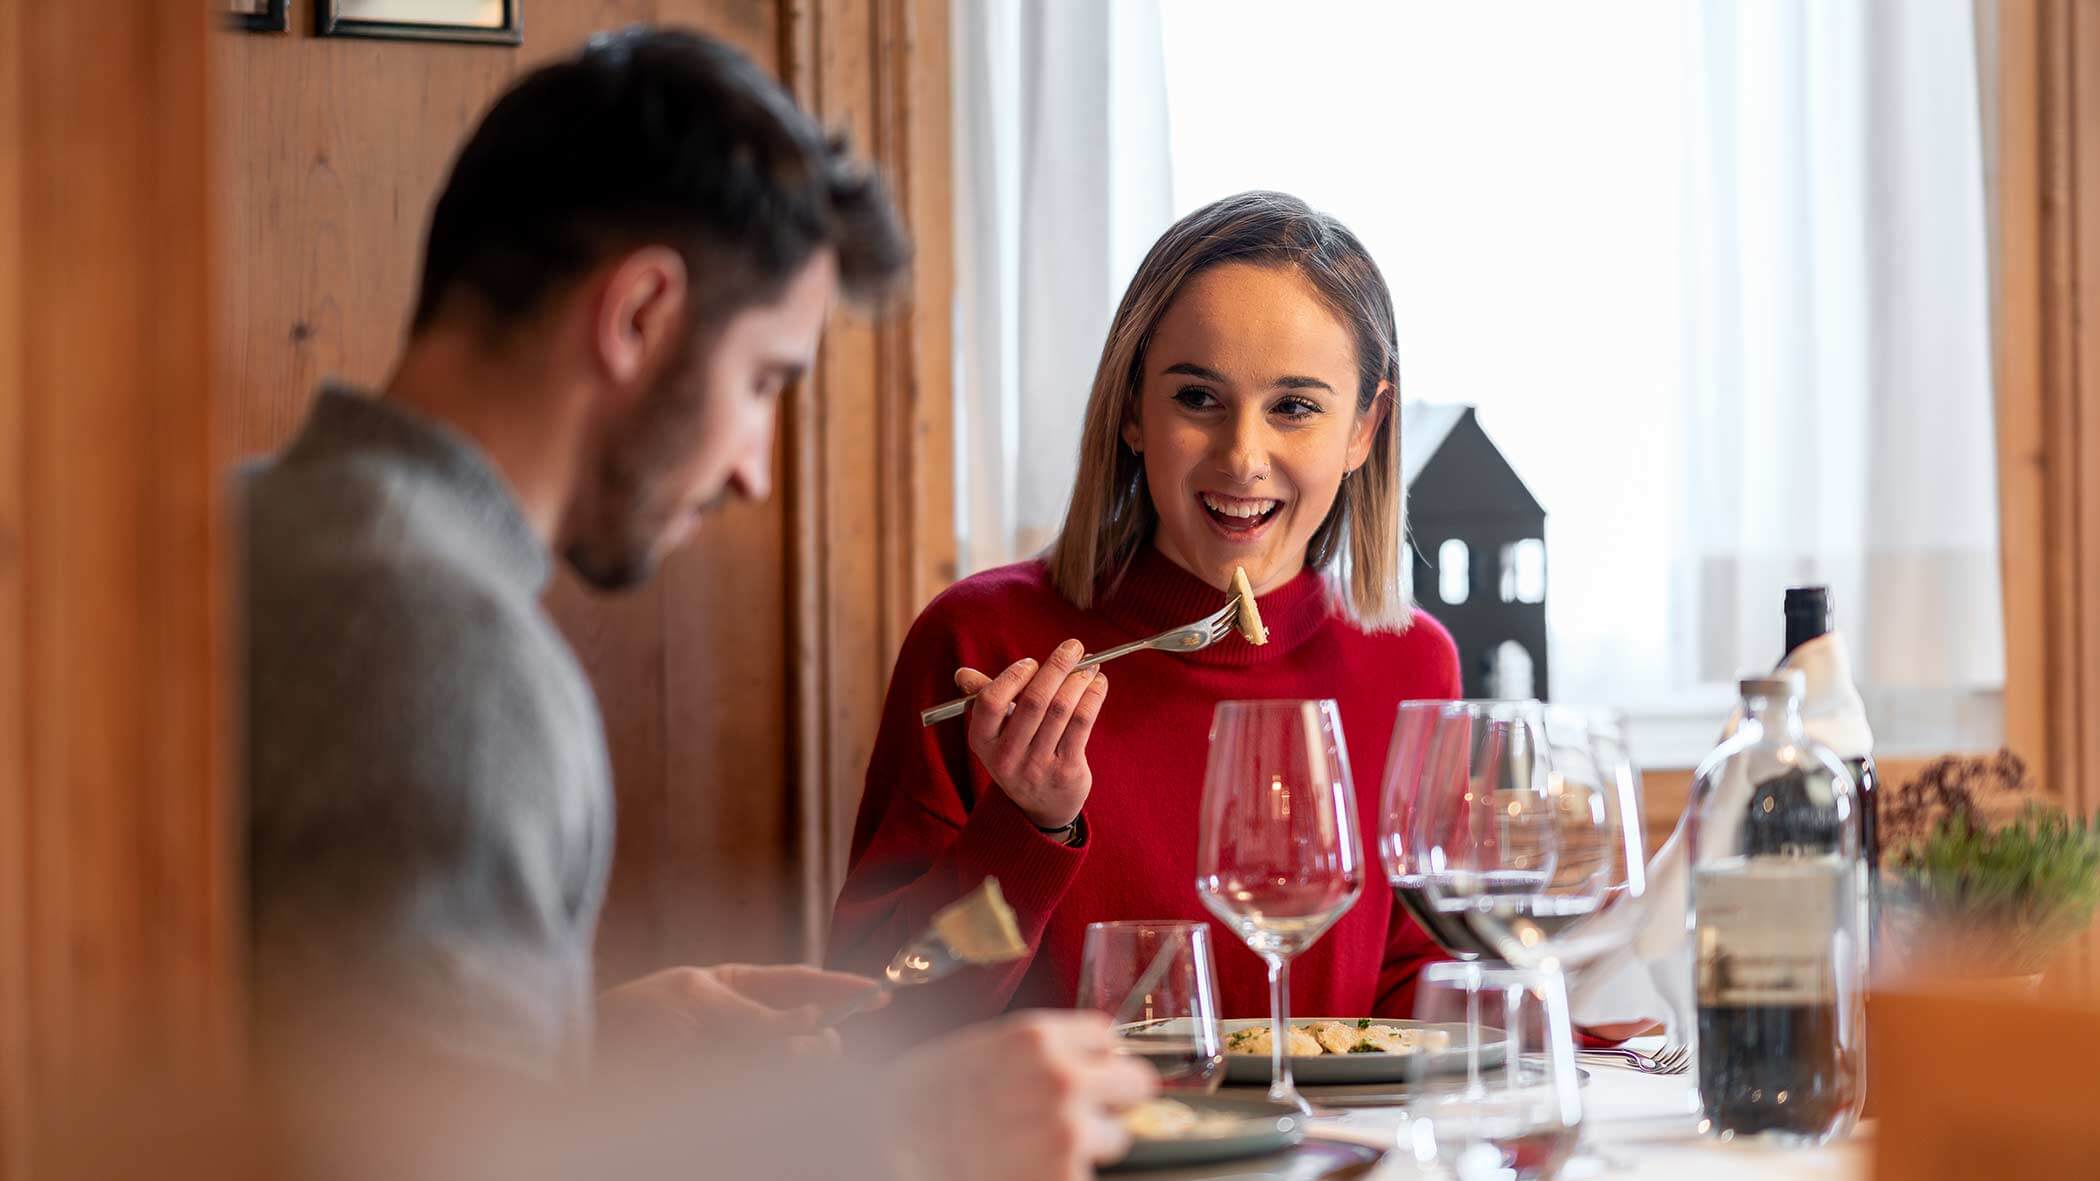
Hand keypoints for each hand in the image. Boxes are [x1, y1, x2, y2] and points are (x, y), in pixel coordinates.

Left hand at [595, 963, 886, 1070]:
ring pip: (797, 1070)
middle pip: (814, 1037)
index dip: (844, 990)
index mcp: (742, 988)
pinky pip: (769, 1094)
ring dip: (787, 1065)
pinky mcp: (731, 1097)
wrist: (581, 1063)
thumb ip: (753, 1012)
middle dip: (816, 1038)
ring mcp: (743, 1066)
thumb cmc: (629, 1019)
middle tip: (802, 1044)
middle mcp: (751, 1029)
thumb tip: (811, 1024)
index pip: (805, 984)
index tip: (882, 994)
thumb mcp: (692, 999)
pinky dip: (766, 1088)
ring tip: (744, 1062)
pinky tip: (736, 1083)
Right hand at [884, 1011, 1157, 1180]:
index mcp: (1037, 1038)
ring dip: (1088, 1144)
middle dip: (1113, 1097)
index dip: (1096, 1055)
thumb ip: (1032, 1050)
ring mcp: (1068, 1135)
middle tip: (1088, 1111)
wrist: (890, 1148)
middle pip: (1135, 1082)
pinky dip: (1064, 1175)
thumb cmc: (921, 1101)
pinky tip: (1027, 1167)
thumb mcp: (977, 1049)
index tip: (1091, 1067)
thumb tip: (1078, 1058)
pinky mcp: (1066, 1179)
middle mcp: (1062, 1080)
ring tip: (1040, 1147)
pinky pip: (1087, 1175)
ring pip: (1117, 1138)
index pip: (1107, 1035)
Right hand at [955, 638, 1109, 829]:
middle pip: (1034, 701)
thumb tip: (962, 674)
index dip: (1013, 676)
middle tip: (1074, 647)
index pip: (990, 702)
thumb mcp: (995, 733)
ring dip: (1079, 680)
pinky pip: (1082, 724)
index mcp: (982, 742)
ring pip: (1061, 710)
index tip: (1031, 662)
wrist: (1041, 806)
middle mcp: (1007, 757)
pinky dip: (1093, 697)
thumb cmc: (1018, 753)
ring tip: (1090, 666)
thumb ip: (984, 699)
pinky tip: (1098, 684)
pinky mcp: (1067, 772)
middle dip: (1056, 667)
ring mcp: (1037, 767)